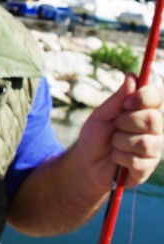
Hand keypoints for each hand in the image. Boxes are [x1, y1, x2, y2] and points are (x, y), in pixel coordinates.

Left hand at [77, 73, 163, 191]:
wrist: (87, 163)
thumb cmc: (96, 136)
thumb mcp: (102, 114)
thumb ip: (118, 98)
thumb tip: (132, 76)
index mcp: (144, 110)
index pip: (157, 96)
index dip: (144, 97)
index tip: (126, 103)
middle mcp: (155, 128)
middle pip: (153, 119)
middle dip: (126, 122)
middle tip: (115, 126)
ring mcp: (154, 148)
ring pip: (144, 142)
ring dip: (120, 142)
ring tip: (113, 144)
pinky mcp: (148, 167)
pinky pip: (137, 161)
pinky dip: (119, 157)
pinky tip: (116, 158)